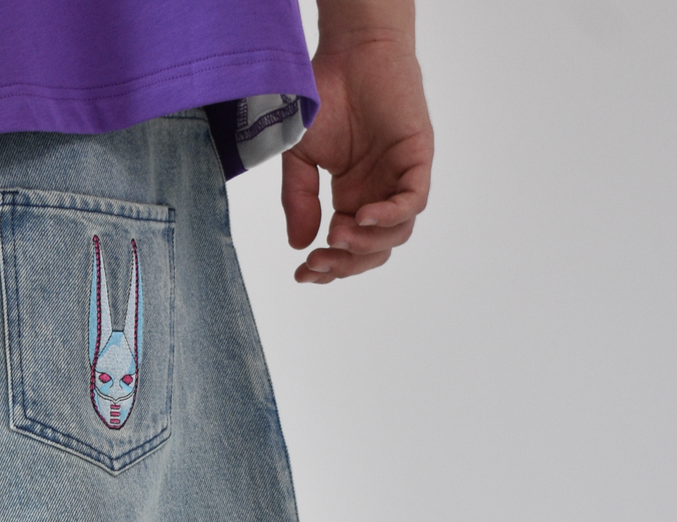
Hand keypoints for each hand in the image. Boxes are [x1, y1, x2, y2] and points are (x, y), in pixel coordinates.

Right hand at [282, 29, 432, 283]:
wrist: (349, 51)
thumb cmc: (325, 96)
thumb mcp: (300, 158)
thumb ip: (299, 201)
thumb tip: (299, 245)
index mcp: (353, 197)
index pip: (349, 248)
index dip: (329, 268)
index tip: (302, 273)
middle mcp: (379, 192)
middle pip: (373, 250)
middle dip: (345, 264)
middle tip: (317, 262)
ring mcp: (400, 178)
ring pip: (396, 234)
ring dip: (365, 243)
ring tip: (337, 235)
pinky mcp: (417, 158)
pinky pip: (412, 201)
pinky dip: (390, 215)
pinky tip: (361, 216)